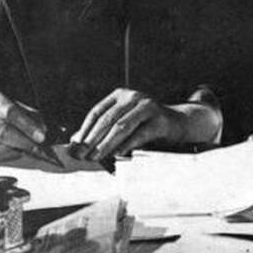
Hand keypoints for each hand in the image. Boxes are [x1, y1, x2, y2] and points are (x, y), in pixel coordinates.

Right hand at [0, 85, 49, 162]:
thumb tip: (43, 129)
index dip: (27, 125)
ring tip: (22, 147)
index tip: (41, 135)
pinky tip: (6, 150)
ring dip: (14, 150)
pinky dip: (1, 156)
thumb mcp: (4, 102)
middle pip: (2, 131)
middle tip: (38, 148)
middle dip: (24, 142)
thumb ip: (24, 113)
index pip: (9, 111)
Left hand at [71, 88, 191, 160]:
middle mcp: (133, 97)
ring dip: (107, 143)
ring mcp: (147, 106)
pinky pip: (140, 133)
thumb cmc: (145, 124)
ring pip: (122, 126)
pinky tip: (118, 154)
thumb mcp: (122, 122)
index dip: (85, 129)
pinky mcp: (159, 119)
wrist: (177, 122)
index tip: (76, 145)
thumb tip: (75, 143)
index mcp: (120, 95)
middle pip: (107, 119)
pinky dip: (127, 144)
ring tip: (96, 156)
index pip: (97, 111)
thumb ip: (100, 130)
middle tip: (83, 154)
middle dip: (93, 139)